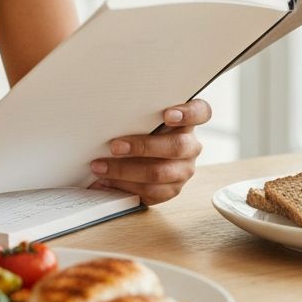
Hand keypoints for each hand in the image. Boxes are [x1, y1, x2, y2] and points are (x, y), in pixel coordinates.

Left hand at [87, 99, 211, 205]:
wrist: (143, 155)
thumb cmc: (141, 128)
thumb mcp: (143, 116)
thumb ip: (138, 111)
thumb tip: (108, 108)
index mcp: (187, 121)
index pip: (201, 112)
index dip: (188, 114)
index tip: (168, 115)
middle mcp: (190, 146)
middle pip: (177, 147)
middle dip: (142, 146)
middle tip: (115, 146)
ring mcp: (183, 170)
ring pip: (160, 173)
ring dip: (125, 171)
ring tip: (101, 167)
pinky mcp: (172, 189)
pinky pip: (151, 192)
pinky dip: (125, 187)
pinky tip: (106, 181)